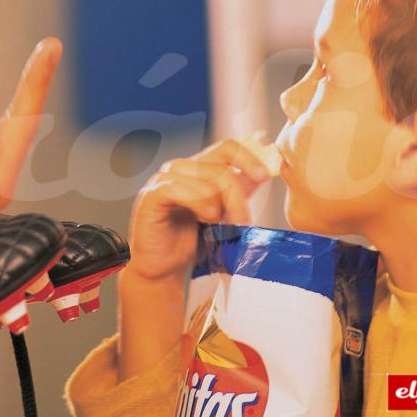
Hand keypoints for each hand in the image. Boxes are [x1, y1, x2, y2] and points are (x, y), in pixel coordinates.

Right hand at [127, 137, 272, 284]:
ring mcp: (163, 179)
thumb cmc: (189, 241)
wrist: (163, 268)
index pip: (227, 148)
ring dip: (220, 203)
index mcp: (196, 168)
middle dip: (237, 194)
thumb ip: (238, 192)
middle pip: (220, 166)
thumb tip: (262, 172)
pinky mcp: (151, 195)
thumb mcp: (222, 214)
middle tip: (244, 219)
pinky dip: (198, 203)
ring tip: (220, 224)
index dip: (248, 158)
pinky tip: (205, 218)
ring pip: (203, 178)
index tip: (265, 176)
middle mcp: (179, 168)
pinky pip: (179, 189)